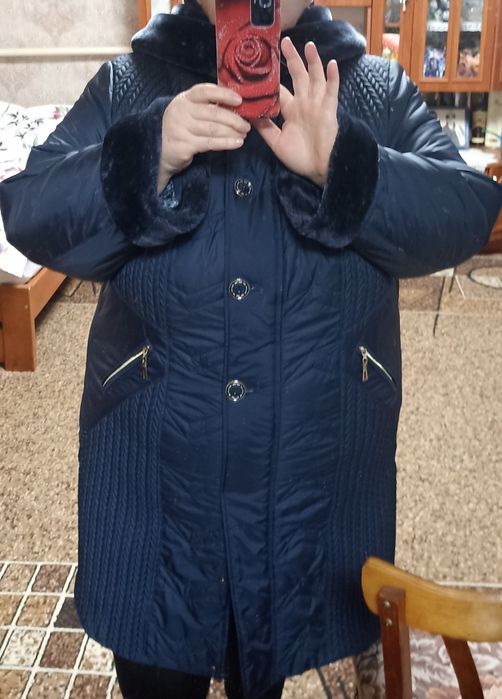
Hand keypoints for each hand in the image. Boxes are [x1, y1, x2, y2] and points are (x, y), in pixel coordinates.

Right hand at [158, 83, 250, 191]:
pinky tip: (237, 143)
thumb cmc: (182, 128)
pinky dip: (226, 143)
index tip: (239, 100)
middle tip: (246, 125)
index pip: (205, 91)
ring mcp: (180, 129)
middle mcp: (181, 111)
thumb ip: (207, 106)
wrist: (161, 150)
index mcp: (184, 99)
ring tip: (244, 134)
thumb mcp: (190, 111)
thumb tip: (236, 105)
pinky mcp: (183, 146)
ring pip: (213, 129)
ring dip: (232, 132)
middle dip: (234, 119)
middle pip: (213, 113)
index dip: (223, 94)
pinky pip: (210, 144)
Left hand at [250, 37, 339, 187]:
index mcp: (291, 110)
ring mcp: (317, 105)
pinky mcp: (328, 111)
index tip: (263, 63)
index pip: (280, 90)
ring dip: (312, 61)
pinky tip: (331, 64)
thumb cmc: (299, 157)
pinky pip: (331, 91)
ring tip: (308, 45)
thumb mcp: (276, 142)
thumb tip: (248, 115)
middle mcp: (304, 104)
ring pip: (315, 78)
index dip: (272, 78)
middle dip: (292, 58)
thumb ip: (265, 128)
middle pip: (298, 76)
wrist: (318, 169)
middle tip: (285, 41)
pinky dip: (332, 78)